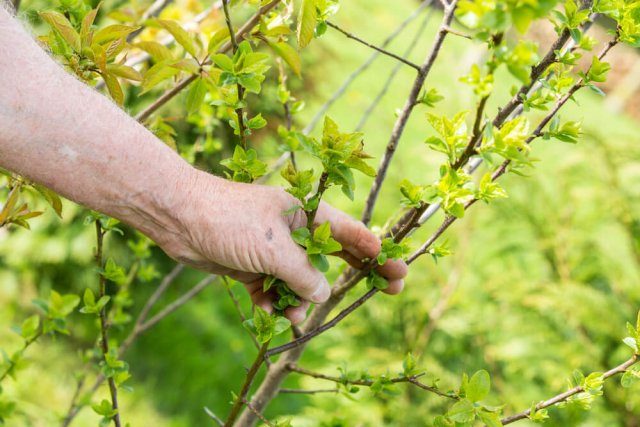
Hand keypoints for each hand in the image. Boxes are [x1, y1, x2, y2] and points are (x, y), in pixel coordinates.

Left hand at [157, 168, 407, 323]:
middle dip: (355, 277)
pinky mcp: (253, 266)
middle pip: (336, 258)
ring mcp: (274, 250)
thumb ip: (303, 275)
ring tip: (293, 316)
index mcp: (308, 214)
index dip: (379, 253)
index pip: (354, 234)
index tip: (400, 272)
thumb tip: (322, 296)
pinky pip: (274, 291)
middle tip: (386, 293)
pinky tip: (267, 310)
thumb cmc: (229, 220)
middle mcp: (295, 232)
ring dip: (300, 301)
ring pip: (301, 282)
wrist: (177, 217)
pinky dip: (273, 303)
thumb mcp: (273, 248)